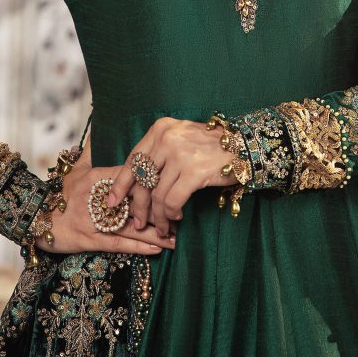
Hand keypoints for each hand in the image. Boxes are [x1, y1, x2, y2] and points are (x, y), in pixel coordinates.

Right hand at [34, 134, 176, 256]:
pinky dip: (139, 246)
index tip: (172, 181)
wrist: (36, 218)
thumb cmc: (60, 192)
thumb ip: (91, 148)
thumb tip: (98, 121)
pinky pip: (119, 243)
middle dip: (158, 209)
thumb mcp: (76, 168)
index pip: (130, 175)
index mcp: (97, 177)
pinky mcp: (91, 239)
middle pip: (135, 202)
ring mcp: (95, 220)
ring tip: (176, 236)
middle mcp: (98, 198)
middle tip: (181, 212)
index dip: (152, 180)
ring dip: (155, 232)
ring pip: (131, 225)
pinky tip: (157, 248)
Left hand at [107, 116, 239, 239]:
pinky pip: (173, 200)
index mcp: (160, 129)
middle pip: (142, 179)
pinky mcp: (194, 171)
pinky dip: (171, 213)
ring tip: (161, 227)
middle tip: (137, 222)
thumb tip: (136, 183)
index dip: (121, 183)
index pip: (133, 159)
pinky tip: (177, 218)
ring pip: (157, 194)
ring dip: (158, 216)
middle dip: (138, 205)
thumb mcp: (180, 139)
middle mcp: (167, 138)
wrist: (243, 146)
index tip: (113, 200)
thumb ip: (159, 153)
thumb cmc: (209, 146)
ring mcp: (181, 154)